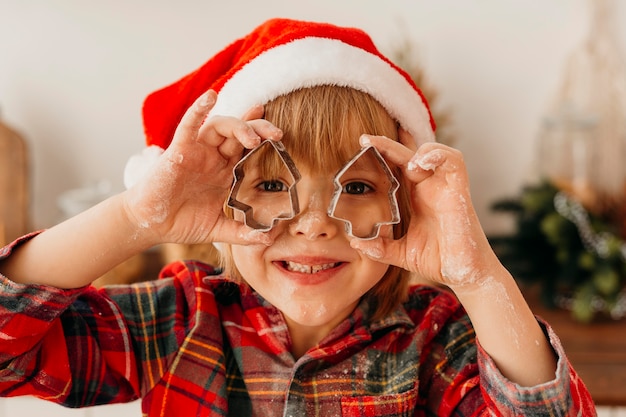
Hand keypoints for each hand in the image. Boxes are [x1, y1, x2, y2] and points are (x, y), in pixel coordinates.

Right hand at [122, 90, 282, 246]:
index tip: (283, 138)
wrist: (150, 225)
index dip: (264, 139)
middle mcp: (213, 157)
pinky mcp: (178, 151)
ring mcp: (196, 152)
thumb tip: (268, 239)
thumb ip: (242, 233)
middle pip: (240, 133)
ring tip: (253, 137)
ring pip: (220, 126)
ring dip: (239, 126)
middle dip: (260, 128)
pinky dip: (199, 109)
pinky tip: (211, 96)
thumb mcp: (218, 229)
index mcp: (224, 171)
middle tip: (277, 134)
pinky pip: (189, 125)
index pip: (248, 149)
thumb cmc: (181, 222)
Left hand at [350, 131, 500, 289]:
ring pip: (436, 151)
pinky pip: (454, 162)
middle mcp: (430, 188)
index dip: (382, 153)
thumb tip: (355, 242)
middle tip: (365, 139)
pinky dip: (437, 156)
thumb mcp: (401, 253)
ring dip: (417, 149)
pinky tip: (419, 165)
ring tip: (404, 164)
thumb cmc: (438, 259)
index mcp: (415, 197)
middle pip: (410, 154)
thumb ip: (379, 247)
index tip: (360, 145)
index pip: (398, 166)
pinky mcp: (459, 192)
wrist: (464, 274)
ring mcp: (445, 188)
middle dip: (388, 144)